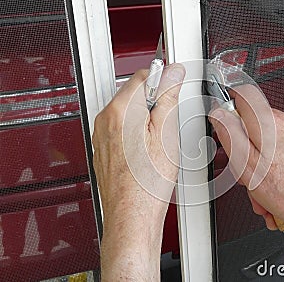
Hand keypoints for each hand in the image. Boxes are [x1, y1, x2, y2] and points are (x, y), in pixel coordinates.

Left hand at [92, 64, 183, 280]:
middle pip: (135, 93)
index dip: (164, 77)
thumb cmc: (147, 183)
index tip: (175, 81)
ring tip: (160, 140)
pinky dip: (137, 132)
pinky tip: (149, 151)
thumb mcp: (167, 134)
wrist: (132, 215)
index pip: (143, 75)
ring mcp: (102, 135)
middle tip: (170, 119)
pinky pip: (122, 129)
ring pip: (129, 112)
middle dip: (155, 100)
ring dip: (147, 117)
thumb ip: (168, 98)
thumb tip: (173, 75)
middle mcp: (106, 120)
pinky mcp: (105, 148)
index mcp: (121, 111)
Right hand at [209, 84, 283, 279]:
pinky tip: (275, 199)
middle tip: (244, 178)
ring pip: (264, 150)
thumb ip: (230, 135)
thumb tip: (219, 116)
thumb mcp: (249, 165)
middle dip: (242, 157)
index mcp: (268, 121)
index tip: (223, 135)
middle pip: (250, 131)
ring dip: (257, 174)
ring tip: (262, 197)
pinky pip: (279, 161)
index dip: (226, 116)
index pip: (240, 98)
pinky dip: (273, 179)